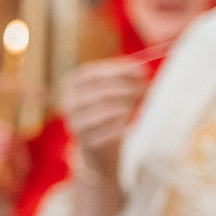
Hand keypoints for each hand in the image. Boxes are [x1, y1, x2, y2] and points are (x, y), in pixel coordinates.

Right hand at [55, 57, 149, 181]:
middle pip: (100, 90)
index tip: (143, 72)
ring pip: (105, 110)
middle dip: (128, 87)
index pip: (95, 73)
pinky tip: (129, 123)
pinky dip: (123, 124)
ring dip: (127, 105)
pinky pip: (109, 130)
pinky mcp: (86, 140)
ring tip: (137, 105)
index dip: (120, 71)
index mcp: (71, 84)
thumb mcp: (111, 88)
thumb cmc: (106, 110)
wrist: (97, 146)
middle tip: (146, 88)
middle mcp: (69, 102)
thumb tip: (143, 69)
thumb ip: (124, 76)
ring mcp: (75, 122)